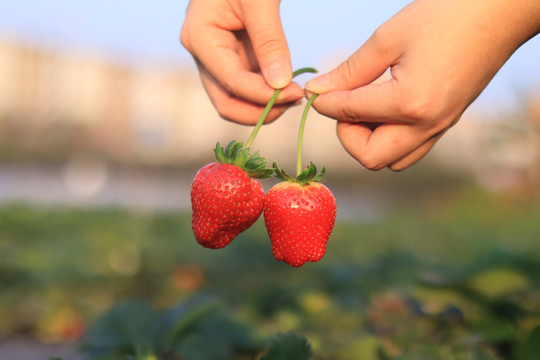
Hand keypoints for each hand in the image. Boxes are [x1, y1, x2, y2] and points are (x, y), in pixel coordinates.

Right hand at [181, 0, 303, 124]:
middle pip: (226, 102)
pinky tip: (287, 87)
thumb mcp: (259, 1)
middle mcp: (202, 53)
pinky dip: (265, 92)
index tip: (297, 94)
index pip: (231, 82)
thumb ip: (269, 41)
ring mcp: (215, 58)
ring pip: (235, 99)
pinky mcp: (231, 57)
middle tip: (293, 103)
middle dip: (259, 110)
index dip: (263, 96)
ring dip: (263, 105)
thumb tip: (281, 86)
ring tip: (294, 96)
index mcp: (199, 37)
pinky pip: (246, 86)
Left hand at [306, 0, 539, 170]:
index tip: (316, 92)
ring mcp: (440, 128)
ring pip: (391, 160)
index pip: (350, 115)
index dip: (325, 104)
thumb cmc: (446, 14)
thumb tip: (318, 90)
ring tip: (366, 105)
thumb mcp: (388, 38)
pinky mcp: (446, 123)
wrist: (501, 12)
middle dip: (347, 134)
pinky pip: (410, 149)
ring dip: (369, 140)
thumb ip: (350, 70)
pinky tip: (384, 108)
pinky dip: (389, 137)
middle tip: (345, 102)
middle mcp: (427, 125)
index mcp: (411, 103)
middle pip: (370, 158)